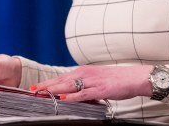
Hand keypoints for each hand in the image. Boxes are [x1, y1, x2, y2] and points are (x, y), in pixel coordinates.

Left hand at [31, 65, 153, 101]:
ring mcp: (93, 81)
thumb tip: (75, 93)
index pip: (63, 76)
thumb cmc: (119, 80)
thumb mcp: (99, 79)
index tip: (37, 86)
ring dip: (54, 89)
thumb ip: (86, 85)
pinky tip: (63, 98)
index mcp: (85, 71)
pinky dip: (72, 96)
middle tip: (32, 89)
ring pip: (69, 85)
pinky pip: (83, 93)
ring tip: (41, 92)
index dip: (49, 82)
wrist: (136, 77)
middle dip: (46, 85)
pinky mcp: (100, 89)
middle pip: (62, 79)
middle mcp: (87, 74)